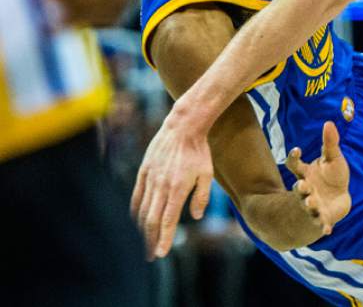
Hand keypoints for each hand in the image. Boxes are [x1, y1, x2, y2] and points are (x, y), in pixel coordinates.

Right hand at [131, 108, 213, 259]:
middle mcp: (160, 186)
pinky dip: (134, 211)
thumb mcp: (207, 174)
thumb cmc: (199, 151)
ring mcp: (149, 178)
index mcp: (176, 188)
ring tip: (143, 242)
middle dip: (149, 240)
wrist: (183, 127)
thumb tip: (196, 217)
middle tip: (150, 256)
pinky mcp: (143, 171)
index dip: (162, 239)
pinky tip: (135, 220)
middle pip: (150, 220)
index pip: (167, 220)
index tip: (160, 254)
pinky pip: (136, 196)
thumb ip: (201, 196)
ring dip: (140, 229)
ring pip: (141, 210)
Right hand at [285, 121, 350, 235]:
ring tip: (310, 203)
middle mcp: (306, 190)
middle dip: (300, 187)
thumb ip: (330, 143)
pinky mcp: (322, 218)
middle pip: (299, 188)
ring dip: (308, 204)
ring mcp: (312, 205)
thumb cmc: (333, 177)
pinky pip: (321, 223)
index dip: (294, 157)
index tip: (298, 150)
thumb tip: (328, 122)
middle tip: (302, 185)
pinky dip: (323, 227)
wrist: (338, 199)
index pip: (294, 165)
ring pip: (307, 205)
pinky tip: (327, 230)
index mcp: (306, 174)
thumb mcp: (333, 159)